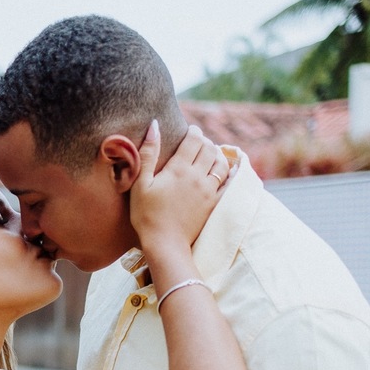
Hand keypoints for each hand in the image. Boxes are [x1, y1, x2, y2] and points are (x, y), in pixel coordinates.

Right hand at [130, 121, 228, 252]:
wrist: (165, 243)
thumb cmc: (146, 214)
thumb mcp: (140, 184)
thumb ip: (148, 153)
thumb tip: (154, 126)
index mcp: (179, 168)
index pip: (194, 139)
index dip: (193, 131)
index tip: (190, 130)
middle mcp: (197, 176)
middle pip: (209, 148)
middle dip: (205, 141)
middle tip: (198, 142)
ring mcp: (208, 190)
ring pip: (221, 163)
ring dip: (216, 154)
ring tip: (209, 154)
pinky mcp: (214, 203)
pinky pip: (228, 183)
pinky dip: (229, 173)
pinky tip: (225, 171)